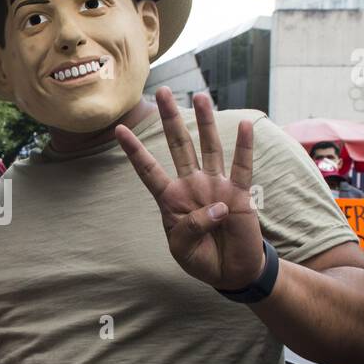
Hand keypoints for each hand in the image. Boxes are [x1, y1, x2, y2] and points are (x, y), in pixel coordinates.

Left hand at [116, 89, 264, 290]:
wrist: (230, 272)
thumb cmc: (201, 259)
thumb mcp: (182, 250)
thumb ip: (190, 228)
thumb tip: (217, 205)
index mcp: (171, 199)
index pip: (148, 170)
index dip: (134, 151)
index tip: (119, 129)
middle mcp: (192, 185)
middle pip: (179, 145)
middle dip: (170, 119)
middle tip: (162, 92)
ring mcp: (216, 186)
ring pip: (209, 147)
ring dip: (206, 122)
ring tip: (201, 96)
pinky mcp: (239, 193)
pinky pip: (242, 166)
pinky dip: (244, 147)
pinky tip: (244, 126)